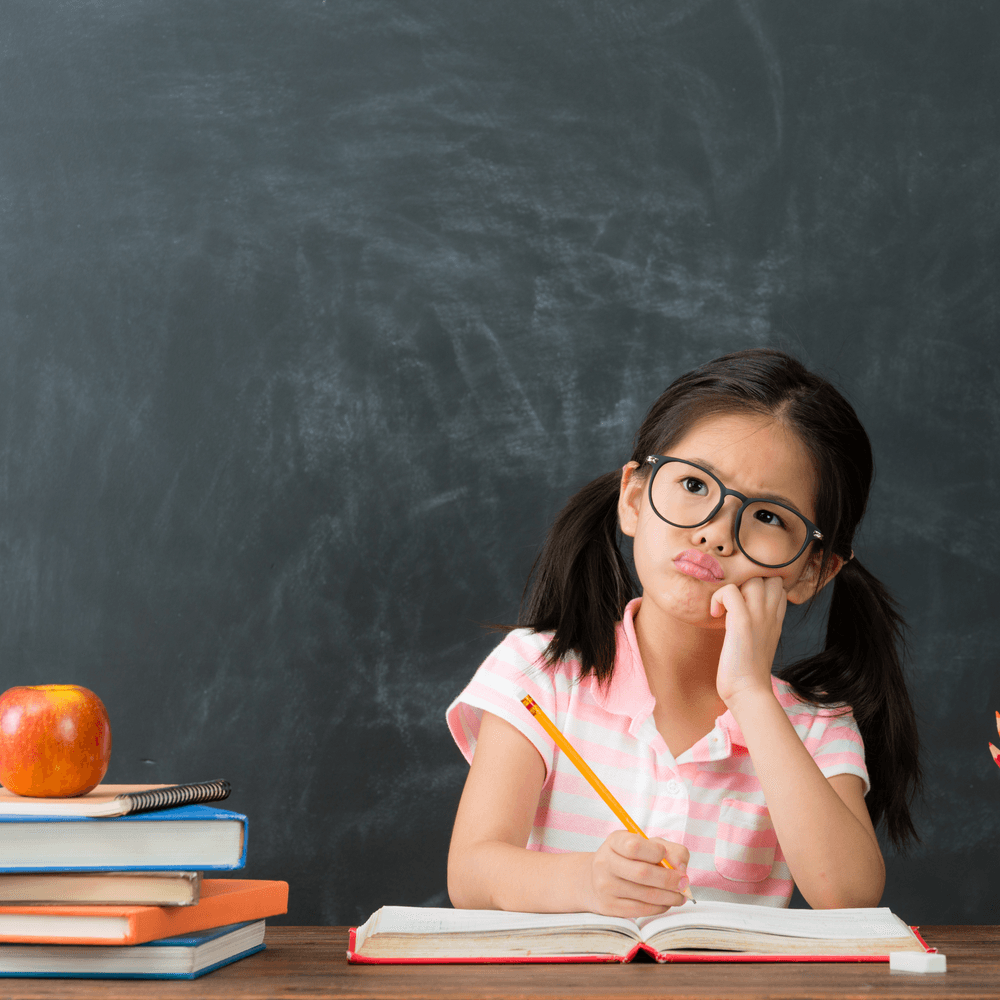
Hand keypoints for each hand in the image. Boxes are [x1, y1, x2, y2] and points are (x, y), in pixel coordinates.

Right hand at [585, 831, 689, 917]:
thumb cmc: (630, 859)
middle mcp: (605, 862)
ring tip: (680, 895)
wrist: (596, 878)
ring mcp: (605, 886)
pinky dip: (660, 907)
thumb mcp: (648, 845)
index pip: (635, 846)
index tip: (667, 856)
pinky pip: (641, 910)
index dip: (657, 852)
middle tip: (684, 882)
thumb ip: (672, 850)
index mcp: (615, 841)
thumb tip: (682, 869)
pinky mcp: (609, 906)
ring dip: (670, 897)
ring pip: (645, 895)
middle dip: (669, 879)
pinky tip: (666, 902)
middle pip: (643, 873)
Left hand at [710, 576, 786, 706]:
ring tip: (722, 608)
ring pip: (752, 578)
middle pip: (768, 575)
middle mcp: (771, 614)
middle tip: (731, 601)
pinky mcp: (742, 622)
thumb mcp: (759, 642)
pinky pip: (730, 591)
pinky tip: (715, 615)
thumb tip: (738, 611)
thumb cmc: (747, 672)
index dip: (759, 584)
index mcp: (776, 619)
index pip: (777, 584)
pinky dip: (718, 598)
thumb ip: (758, 624)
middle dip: (747, 580)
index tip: (742, 600)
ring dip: (732, 587)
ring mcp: (759, 616)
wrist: (749, 693)